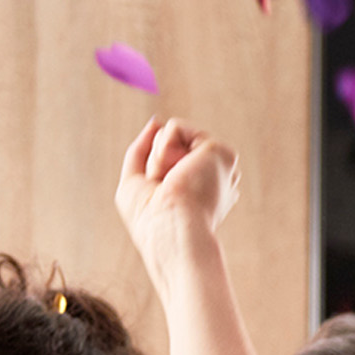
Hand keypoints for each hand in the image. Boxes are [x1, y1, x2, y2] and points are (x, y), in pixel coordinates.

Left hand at [114, 118, 240, 290]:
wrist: (170, 233)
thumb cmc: (151, 222)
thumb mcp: (135, 183)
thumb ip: (142, 150)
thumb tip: (157, 121)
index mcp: (200, 190)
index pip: (166, 164)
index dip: (153, 178)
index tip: (162, 205)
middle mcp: (213, 177)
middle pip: (165, 149)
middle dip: (154, 165)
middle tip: (166, 193)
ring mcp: (218, 165)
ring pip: (170, 138)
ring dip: (158, 159)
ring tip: (172, 183)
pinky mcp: (219, 151)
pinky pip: (175, 128)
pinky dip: (163, 149)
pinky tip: (176, 171)